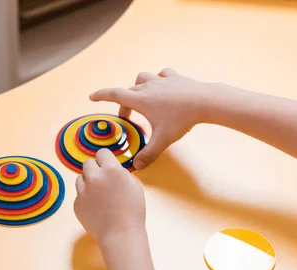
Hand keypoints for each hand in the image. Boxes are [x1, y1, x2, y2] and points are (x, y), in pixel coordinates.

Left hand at [74, 149, 145, 243]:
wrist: (120, 234)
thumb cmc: (132, 211)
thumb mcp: (134, 185)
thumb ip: (120, 173)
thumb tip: (110, 169)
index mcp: (111, 170)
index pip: (102, 153)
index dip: (106, 160)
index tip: (108, 166)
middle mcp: (94, 177)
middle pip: (88, 163)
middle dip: (95, 169)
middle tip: (103, 181)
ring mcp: (83, 191)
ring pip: (80, 178)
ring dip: (88, 183)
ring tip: (100, 196)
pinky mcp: (76, 204)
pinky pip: (79, 195)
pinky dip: (86, 198)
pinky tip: (97, 208)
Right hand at [90, 68, 212, 168]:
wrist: (204, 101)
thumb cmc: (181, 119)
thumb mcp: (162, 140)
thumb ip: (148, 154)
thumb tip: (137, 166)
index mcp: (140, 100)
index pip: (114, 95)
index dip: (101, 95)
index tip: (92, 97)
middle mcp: (148, 87)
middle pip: (128, 92)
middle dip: (123, 104)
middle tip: (126, 118)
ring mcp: (161, 80)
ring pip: (142, 78)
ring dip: (138, 87)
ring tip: (142, 99)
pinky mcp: (175, 77)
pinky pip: (162, 75)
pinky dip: (158, 80)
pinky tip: (163, 87)